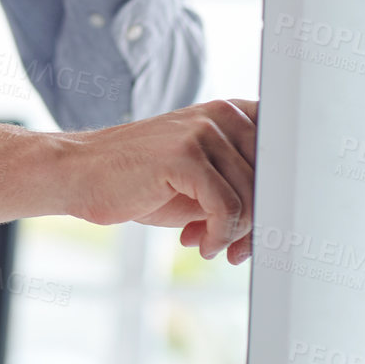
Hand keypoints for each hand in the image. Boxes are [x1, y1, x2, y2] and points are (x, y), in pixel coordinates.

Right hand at [0, 98, 258, 263]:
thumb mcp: (199, 181)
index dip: (281, 195)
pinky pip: (227, 208)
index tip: (268, 229)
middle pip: (271, 179)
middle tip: (236, 250)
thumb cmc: (140, 181)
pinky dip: (218, 236)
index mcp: (230, 113)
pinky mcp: (183, 155)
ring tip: (211, 246)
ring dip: (236, 235)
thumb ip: (238, 186)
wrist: (80, 175)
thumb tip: (280, 221)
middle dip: (258, 225)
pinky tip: (199, 244)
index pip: (284, 152)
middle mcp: (221, 114)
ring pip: (251, 197)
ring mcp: (202, 131)